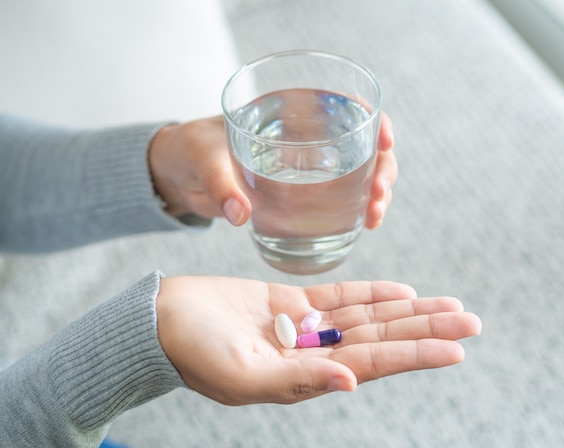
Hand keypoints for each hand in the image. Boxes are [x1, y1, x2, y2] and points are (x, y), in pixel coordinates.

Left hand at [148, 113, 396, 228]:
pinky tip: (367, 225)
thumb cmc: (190, 150)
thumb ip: (219, 184)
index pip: (344, 106)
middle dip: (382, 168)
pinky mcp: (302, 195)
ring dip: (377, 192)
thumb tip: (240, 214)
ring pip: (360, 174)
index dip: (373, 119)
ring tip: (374, 216)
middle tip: (377, 194)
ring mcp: (307, 168)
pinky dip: (359, 210)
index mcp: (288, 112)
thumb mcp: (203, 159)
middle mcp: (306, 138)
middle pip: (363, 145)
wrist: (179, 174)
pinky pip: (341, 199)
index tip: (384, 140)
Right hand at [156, 276, 480, 404]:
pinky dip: (371, 294)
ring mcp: (304, 326)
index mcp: (306, 376)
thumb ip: (298, 379)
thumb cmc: (194, 353)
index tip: (456, 349)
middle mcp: (314, 352)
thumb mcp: (244, 375)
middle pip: (382, 338)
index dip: (415, 354)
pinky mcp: (290, 302)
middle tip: (471, 321)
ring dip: (408, 311)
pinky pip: (340, 297)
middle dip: (426, 330)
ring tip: (449, 306)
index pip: (373, 362)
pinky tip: (401, 293)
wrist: (161, 322)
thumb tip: (351, 381)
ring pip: (369, 317)